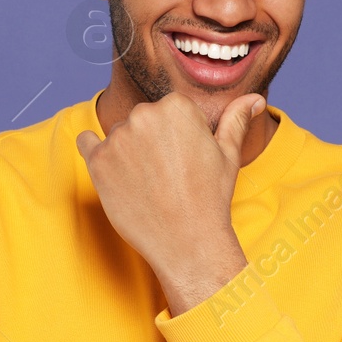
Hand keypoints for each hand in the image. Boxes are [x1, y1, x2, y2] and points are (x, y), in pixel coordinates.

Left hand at [75, 91, 267, 315]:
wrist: (186, 241)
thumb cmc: (210, 198)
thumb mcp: (228, 155)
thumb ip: (235, 119)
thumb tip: (255, 99)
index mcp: (177, 106)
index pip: (169, 110)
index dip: (178, 135)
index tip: (184, 158)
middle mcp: (144, 115)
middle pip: (142, 120)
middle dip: (151, 141)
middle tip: (167, 173)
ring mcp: (117, 138)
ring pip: (118, 134)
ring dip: (128, 151)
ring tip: (148, 183)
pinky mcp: (97, 161)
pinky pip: (87, 143)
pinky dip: (95, 152)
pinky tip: (112, 169)